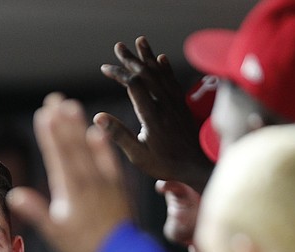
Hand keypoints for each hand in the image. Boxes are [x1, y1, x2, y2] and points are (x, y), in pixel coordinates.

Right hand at [11, 93, 132, 251]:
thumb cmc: (85, 246)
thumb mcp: (56, 232)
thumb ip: (36, 211)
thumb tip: (14, 195)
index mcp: (71, 189)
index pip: (58, 155)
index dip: (50, 134)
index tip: (43, 114)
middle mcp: (87, 179)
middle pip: (72, 144)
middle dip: (62, 121)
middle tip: (54, 99)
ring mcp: (104, 180)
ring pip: (89, 147)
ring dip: (79, 125)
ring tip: (71, 105)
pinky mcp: (117, 185)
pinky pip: (110, 160)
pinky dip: (102, 144)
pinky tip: (97, 130)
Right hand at [95, 36, 213, 190]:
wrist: (196, 167)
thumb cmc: (164, 164)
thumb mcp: (137, 155)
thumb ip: (119, 134)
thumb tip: (98, 117)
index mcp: (153, 116)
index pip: (135, 85)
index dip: (119, 73)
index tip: (105, 68)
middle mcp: (166, 105)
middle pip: (148, 74)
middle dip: (132, 59)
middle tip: (119, 46)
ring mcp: (176, 104)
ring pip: (161, 74)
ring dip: (149, 57)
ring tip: (140, 42)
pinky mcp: (182, 106)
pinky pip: (173, 81)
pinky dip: (165, 68)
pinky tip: (161, 59)